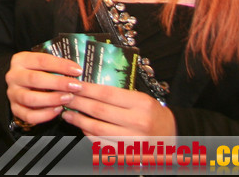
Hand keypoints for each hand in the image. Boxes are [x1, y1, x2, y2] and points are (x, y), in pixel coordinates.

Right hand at [6, 51, 82, 126]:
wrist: (20, 86)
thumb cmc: (36, 73)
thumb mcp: (41, 64)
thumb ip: (55, 67)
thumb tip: (77, 71)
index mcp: (20, 60)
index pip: (41, 60)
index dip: (60, 65)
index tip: (77, 70)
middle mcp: (14, 76)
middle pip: (35, 79)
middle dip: (58, 83)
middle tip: (76, 86)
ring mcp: (13, 94)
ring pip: (30, 98)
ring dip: (52, 99)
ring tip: (68, 98)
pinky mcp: (15, 109)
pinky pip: (30, 115)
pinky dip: (45, 115)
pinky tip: (58, 110)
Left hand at [61, 81, 176, 136]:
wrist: (172, 136)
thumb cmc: (154, 115)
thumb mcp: (141, 99)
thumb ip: (119, 95)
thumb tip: (90, 89)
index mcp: (141, 104)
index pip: (107, 94)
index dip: (87, 89)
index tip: (74, 85)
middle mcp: (138, 122)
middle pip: (99, 111)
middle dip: (79, 103)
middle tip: (66, 97)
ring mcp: (133, 140)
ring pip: (97, 129)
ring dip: (79, 120)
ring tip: (68, 114)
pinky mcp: (128, 154)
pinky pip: (102, 144)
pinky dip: (89, 135)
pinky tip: (82, 128)